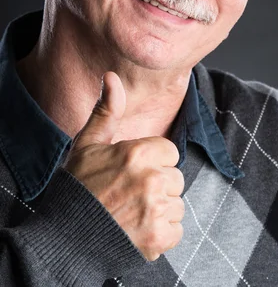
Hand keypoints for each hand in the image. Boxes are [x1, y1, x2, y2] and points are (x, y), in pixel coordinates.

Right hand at [63, 72, 184, 260]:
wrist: (64, 237)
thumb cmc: (78, 188)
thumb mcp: (88, 145)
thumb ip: (107, 111)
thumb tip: (112, 76)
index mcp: (139, 152)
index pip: (170, 153)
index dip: (153, 163)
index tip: (131, 174)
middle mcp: (151, 178)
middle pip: (176, 179)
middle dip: (158, 188)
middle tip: (129, 196)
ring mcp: (156, 208)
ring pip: (177, 205)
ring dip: (160, 212)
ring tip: (132, 214)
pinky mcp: (159, 236)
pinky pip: (176, 230)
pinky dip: (161, 235)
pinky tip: (138, 231)